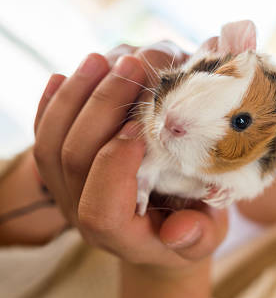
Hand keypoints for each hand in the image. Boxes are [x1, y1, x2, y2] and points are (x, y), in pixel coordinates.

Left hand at [33, 42, 226, 268]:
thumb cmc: (194, 226)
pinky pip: (44, 133)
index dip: (116, 164)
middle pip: (74, 160)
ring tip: (103, 59)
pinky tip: (68, 74)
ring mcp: (66, 189)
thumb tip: (177, 232)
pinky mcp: (61, 167)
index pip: (101, 208)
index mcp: (123, 235)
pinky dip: (53, 101)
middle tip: (133, 67)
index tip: (144, 126)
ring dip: (76, 95)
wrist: (167, 224)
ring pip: (51, 142)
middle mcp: (85, 213)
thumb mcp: (208, 238)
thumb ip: (197, 238)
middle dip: (101, 108)